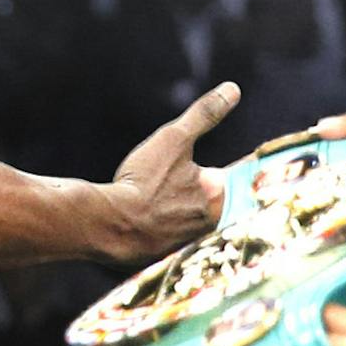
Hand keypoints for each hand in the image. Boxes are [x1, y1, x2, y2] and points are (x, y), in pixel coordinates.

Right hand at [104, 82, 240, 262]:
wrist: (113, 225)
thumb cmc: (145, 180)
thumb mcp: (173, 139)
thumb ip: (204, 114)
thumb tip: (232, 89)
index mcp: (221, 195)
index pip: (226, 177)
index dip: (205, 170)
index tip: (186, 171)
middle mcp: (215, 223)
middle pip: (206, 199)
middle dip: (188, 190)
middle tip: (162, 185)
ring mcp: (194, 243)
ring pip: (190, 219)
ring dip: (177, 211)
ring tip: (153, 203)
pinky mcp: (173, 256)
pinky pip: (173, 238)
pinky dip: (164, 230)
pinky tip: (146, 222)